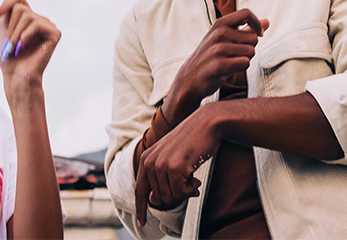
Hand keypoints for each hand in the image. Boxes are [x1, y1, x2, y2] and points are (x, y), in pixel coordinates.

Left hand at [0, 0, 60, 99]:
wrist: (16, 76)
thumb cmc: (9, 57)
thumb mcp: (4, 28)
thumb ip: (8, 8)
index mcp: (29, 18)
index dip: (6, 4)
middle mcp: (40, 19)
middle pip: (21, 7)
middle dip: (10, 27)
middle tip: (9, 44)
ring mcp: (48, 26)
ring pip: (27, 15)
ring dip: (15, 34)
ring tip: (15, 48)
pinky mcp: (54, 33)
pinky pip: (36, 24)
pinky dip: (25, 36)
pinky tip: (23, 47)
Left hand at [134, 105, 220, 226]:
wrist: (207, 123)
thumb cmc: (192, 140)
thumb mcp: (170, 156)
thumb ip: (160, 177)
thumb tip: (154, 201)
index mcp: (146, 158)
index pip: (139, 190)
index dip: (140, 208)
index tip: (141, 222)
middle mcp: (150, 161)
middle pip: (159, 197)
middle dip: (175, 195)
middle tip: (188, 184)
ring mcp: (161, 165)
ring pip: (170, 196)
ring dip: (185, 191)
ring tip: (192, 177)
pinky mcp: (175, 168)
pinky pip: (181, 192)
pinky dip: (191, 189)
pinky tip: (196, 178)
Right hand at [161, 8, 268, 124]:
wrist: (189, 79)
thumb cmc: (210, 57)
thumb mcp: (224, 38)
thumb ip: (246, 29)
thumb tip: (267, 22)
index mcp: (220, 24)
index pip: (246, 13)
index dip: (257, 23)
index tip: (259, 34)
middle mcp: (219, 33)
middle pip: (253, 38)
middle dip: (249, 48)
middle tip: (234, 55)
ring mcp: (218, 49)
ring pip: (251, 51)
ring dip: (245, 59)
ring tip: (230, 62)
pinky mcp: (220, 65)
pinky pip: (245, 63)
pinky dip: (241, 68)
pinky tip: (228, 70)